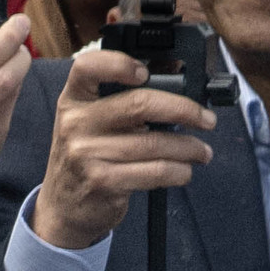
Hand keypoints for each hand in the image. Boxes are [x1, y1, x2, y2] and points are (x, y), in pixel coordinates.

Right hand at [25, 45, 217, 254]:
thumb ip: (123, 99)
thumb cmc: (86, 159)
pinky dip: (179, 171)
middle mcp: (76, 124)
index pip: (88, 68)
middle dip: (185, 110)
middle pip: (140, 104)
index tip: (146, 72)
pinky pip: (156, 171)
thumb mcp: (91, 123)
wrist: (64, 207)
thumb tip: (172, 73)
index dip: (119, 63)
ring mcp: (87, 153)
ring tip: (200, 152)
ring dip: (190, 148)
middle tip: (206, 119)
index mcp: (73, 101)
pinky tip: (182, 171)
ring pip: (156, 143)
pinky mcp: (103, 181)